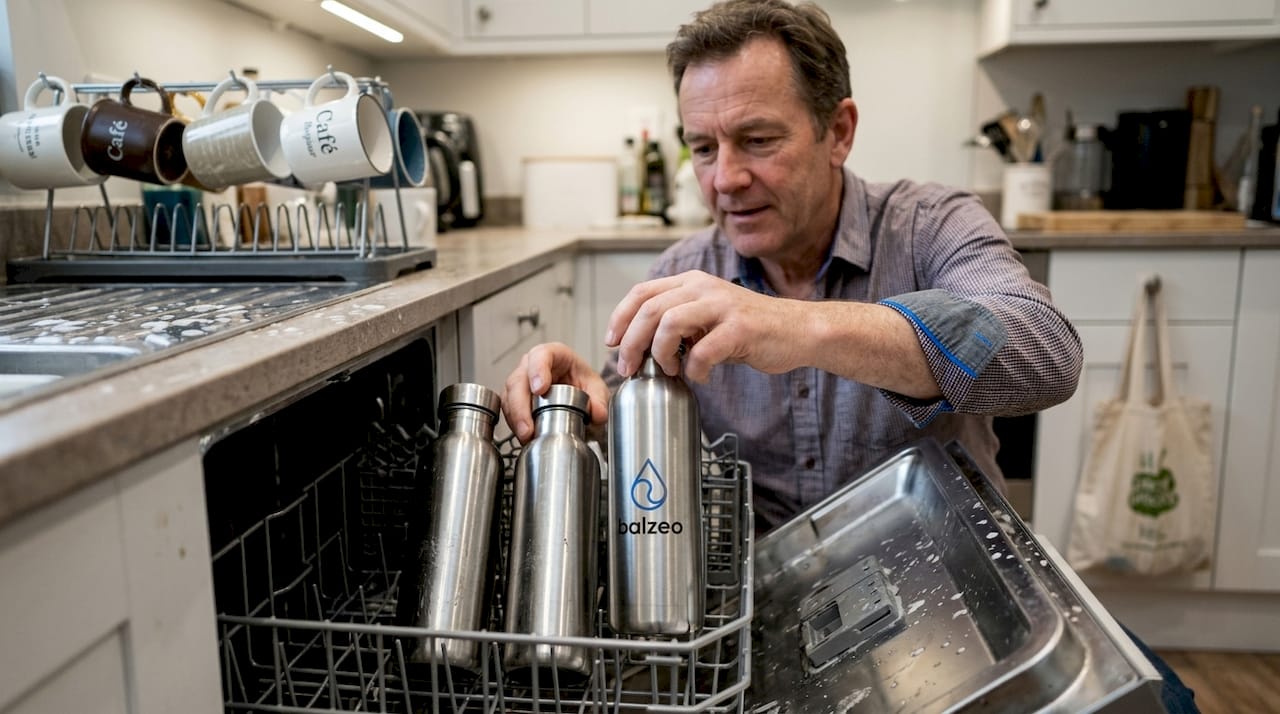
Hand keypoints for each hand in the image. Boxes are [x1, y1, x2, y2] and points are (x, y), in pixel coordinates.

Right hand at [502, 342, 609, 442]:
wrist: (576, 390)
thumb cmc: (581, 380)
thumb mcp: (596, 387)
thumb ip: (599, 399)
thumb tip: (597, 414)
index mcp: (554, 354)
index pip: (540, 356)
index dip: (537, 371)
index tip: (539, 389)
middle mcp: (532, 365)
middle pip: (518, 380)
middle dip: (520, 406)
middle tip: (528, 427)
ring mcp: (521, 381)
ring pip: (509, 396)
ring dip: (515, 418)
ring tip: (526, 436)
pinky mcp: (514, 398)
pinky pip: (508, 408)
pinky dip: (514, 423)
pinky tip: (524, 436)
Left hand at [606, 270, 802, 382]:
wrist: (797, 330)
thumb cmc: (750, 329)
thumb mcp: (708, 317)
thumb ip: (678, 324)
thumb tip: (640, 349)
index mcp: (691, 283)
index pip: (641, 292)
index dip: (619, 318)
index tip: (611, 343)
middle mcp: (703, 288)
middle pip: (649, 309)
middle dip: (631, 343)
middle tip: (629, 368)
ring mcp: (722, 306)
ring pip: (670, 324)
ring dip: (661, 354)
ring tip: (670, 372)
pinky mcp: (740, 328)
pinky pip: (703, 351)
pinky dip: (695, 370)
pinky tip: (701, 377)